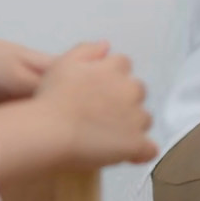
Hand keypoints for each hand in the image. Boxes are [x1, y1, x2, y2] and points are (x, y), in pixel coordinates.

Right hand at [34, 42, 157, 168]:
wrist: (51, 130)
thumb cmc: (53, 97)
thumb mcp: (63, 63)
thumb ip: (87, 50)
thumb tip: (106, 45)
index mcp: (115, 69)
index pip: (123, 66)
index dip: (111, 78)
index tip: (98, 90)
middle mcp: (130, 90)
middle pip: (137, 91)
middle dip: (124, 100)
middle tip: (101, 113)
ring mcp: (135, 118)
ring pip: (143, 119)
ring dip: (131, 125)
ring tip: (108, 136)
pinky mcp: (135, 144)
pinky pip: (148, 148)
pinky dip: (140, 152)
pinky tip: (128, 155)